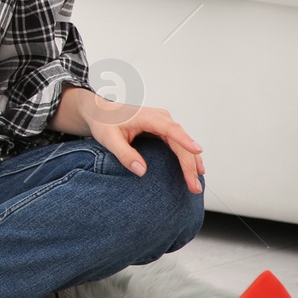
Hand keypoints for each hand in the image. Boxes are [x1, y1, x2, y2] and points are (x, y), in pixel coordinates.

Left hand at [78, 91, 204, 193]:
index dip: (185, 140)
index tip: (197, 151)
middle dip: (189, 164)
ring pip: (182, 143)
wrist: (100, 111)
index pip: (170, 129)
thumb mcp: (109, 139)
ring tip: (196, 183)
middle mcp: (159, 118)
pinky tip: (192, 170)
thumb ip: (124, 154)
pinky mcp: (163, 129)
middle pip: (180, 141)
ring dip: (191, 162)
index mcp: (147, 116)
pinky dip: (186, 157)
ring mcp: (163, 123)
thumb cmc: (104, 122)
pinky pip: (178, 143)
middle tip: (194, 186)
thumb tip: (142, 171)